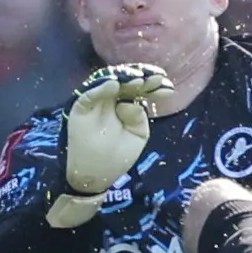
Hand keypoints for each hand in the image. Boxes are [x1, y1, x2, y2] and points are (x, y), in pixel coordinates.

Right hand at [46, 65, 172, 229]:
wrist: (94, 175)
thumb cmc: (116, 156)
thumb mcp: (137, 137)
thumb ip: (139, 119)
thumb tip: (134, 104)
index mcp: (126, 103)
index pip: (141, 90)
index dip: (154, 87)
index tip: (169, 88)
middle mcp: (112, 98)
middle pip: (127, 82)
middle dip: (143, 78)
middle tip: (157, 78)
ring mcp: (97, 101)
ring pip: (110, 83)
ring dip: (124, 80)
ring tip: (138, 80)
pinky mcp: (82, 107)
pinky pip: (90, 95)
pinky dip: (101, 89)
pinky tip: (114, 84)